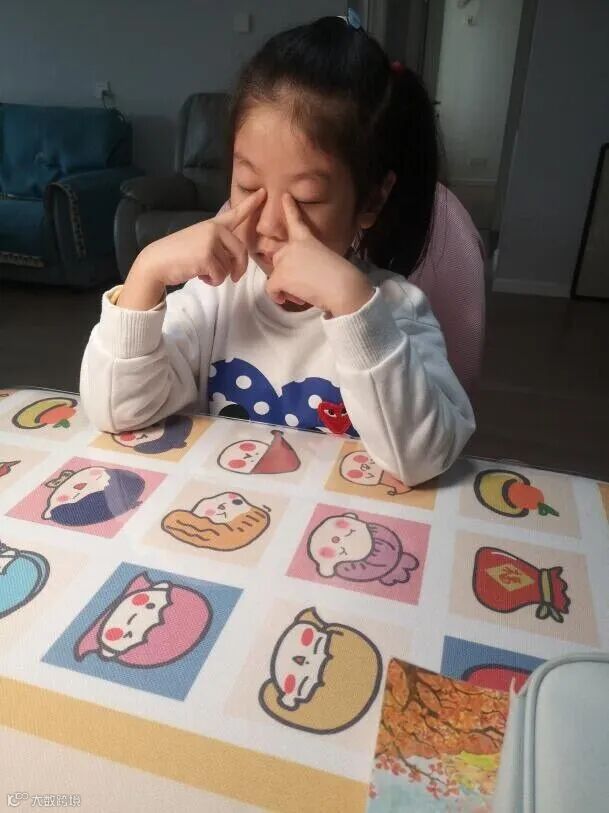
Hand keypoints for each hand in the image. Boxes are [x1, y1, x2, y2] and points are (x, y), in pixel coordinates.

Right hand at [119, 189, 265, 309]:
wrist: (157, 262)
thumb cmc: (179, 256)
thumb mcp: (200, 242)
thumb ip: (218, 245)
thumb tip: (236, 264)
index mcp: (213, 224)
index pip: (235, 213)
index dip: (251, 204)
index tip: (263, 192)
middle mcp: (215, 229)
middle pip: (241, 251)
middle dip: (239, 268)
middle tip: (235, 278)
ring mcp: (211, 241)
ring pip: (231, 266)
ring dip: (221, 276)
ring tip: (204, 271)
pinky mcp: (207, 255)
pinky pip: (221, 275)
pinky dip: (213, 281)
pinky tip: (200, 276)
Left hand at [266, 194, 373, 316]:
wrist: (343, 287)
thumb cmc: (340, 278)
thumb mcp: (324, 260)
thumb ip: (308, 260)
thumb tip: (297, 277)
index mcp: (307, 239)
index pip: (296, 220)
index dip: (290, 208)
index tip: (285, 196)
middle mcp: (293, 246)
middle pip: (278, 258)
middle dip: (285, 273)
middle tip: (301, 287)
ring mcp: (285, 260)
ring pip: (274, 275)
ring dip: (284, 287)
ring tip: (301, 294)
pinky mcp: (280, 275)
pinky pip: (270, 288)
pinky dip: (276, 296)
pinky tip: (287, 299)